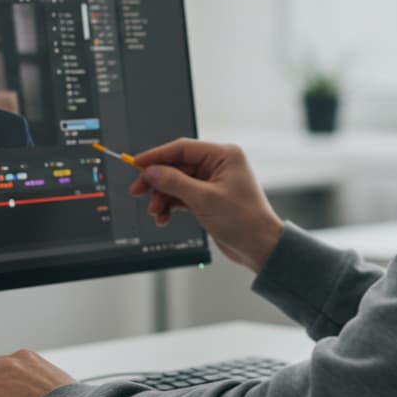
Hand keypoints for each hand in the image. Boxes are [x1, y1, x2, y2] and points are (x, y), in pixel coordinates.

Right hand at [129, 138, 283, 273]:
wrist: (260, 247)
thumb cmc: (245, 221)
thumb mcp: (204, 199)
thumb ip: (175, 182)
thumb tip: (152, 171)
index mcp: (223, 155)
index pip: (183, 148)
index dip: (157, 155)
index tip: (136, 163)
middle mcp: (219, 165)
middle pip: (177, 166)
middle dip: (157, 181)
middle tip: (138, 191)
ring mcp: (213, 182)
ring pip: (177, 183)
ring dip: (163, 197)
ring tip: (155, 211)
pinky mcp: (209, 199)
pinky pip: (182, 196)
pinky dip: (171, 206)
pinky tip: (163, 217)